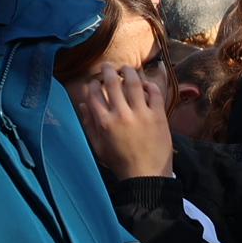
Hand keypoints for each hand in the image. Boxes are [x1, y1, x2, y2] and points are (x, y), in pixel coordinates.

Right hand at [75, 65, 174, 179]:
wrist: (146, 176)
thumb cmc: (120, 164)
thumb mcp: (98, 147)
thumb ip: (89, 125)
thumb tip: (83, 104)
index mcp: (104, 123)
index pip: (95, 95)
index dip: (94, 85)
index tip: (96, 82)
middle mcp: (121, 115)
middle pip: (113, 83)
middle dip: (109, 71)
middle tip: (108, 66)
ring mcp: (141, 114)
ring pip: (133, 83)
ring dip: (129, 72)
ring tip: (127, 68)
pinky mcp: (158, 115)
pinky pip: (153, 92)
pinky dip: (148, 85)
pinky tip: (145, 84)